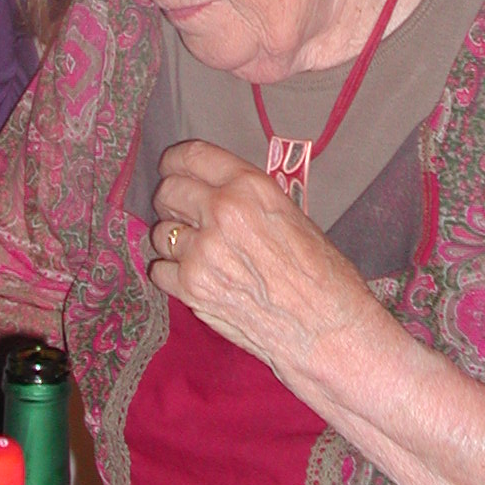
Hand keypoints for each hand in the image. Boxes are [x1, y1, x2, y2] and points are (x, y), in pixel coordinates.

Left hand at [148, 142, 376, 380]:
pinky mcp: (191, 289)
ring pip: (161, 232)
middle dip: (173, 201)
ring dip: (174, 240)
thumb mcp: (288, 213)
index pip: (192, 156)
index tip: (173, 168)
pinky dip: (173, 274)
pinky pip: (160, 270)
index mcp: (250, 187)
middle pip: (168, 192)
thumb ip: (246, 197)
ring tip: (197, 251)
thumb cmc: (320, 272)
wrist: (324, 327)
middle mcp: (221, 212)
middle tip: (184, 213)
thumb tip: (213, 191)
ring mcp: (202, 252)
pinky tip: (195, 277)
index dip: (176, 162)